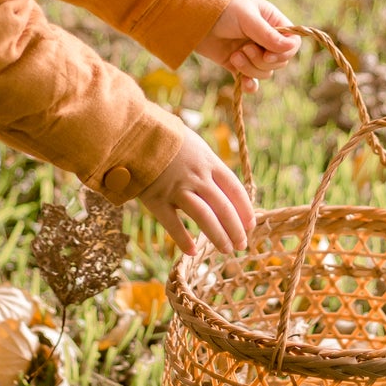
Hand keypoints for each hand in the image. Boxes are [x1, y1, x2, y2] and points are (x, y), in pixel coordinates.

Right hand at [136, 128, 254, 255]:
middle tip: (241, 245)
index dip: (245, 209)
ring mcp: (176, 189)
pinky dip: (183, 239)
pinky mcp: (156, 199)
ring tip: (226, 250)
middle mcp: (197, 177)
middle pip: (223, 207)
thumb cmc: (168, 140)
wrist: (135, 134)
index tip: (251, 224)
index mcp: (209, 162)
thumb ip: (209, 166)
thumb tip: (225, 188)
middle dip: (235, 229)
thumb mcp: (195, 146)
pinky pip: (172, 223)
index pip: (235, 188)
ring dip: (218, 236)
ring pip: (204, 217)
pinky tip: (192, 252)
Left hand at [195, 0, 299, 93]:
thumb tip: (290, 48)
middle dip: (261, 60)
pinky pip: (251, 81)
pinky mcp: (238, 65)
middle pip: (279, 62)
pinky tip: (244, 84)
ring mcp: (253, 53)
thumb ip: (267, 34)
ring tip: (234, 56)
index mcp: (274, 23)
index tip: (268, 55)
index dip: (284, 53)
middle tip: (244, 49)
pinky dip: (249, 84)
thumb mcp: (247, 17)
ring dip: (250, 68)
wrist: (195, 18)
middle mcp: (266, 40)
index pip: (292, 44)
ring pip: (265, 73)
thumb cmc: (223, 9)